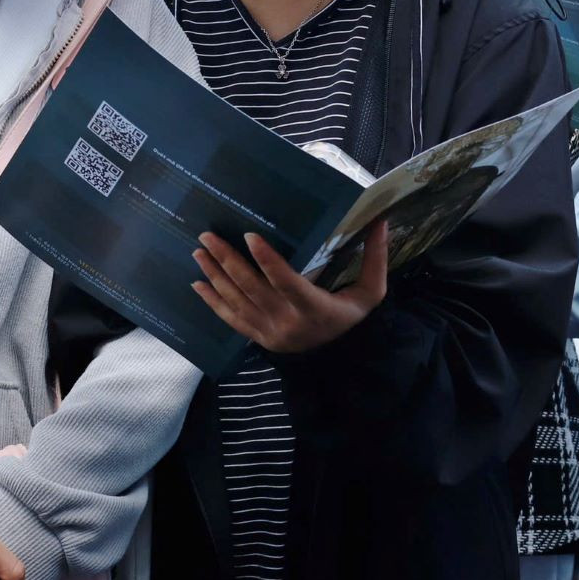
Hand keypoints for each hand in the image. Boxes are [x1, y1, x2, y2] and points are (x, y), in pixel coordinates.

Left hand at [193, 221, 388, 353]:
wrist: (339, 359)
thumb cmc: (352, 316)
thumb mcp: (371, 291)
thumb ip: (376, 258)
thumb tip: (381, 220)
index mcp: (315, 308)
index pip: (286, 282)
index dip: (267, 260)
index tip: (249, 236)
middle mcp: (287, 322)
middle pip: (252, 288)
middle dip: (227, 260)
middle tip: (208, 236)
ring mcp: (269, 332)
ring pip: (236, 301)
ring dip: (215, 275)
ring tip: (199, 252)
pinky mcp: (258, 339)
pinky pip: (230, 319)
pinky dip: (211, 301)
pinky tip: (197, 283)